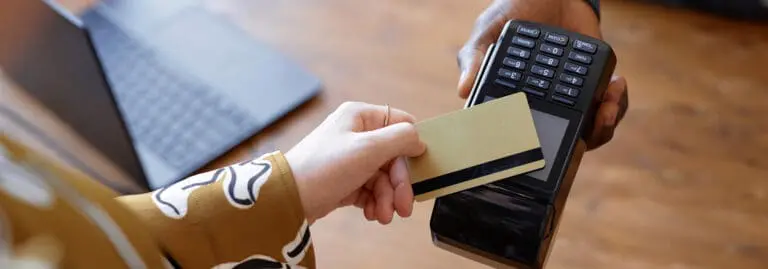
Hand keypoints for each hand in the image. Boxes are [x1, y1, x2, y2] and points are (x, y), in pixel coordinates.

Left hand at [285, 102, 425, 223]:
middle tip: (404, 206)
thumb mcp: (369, 148)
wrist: (288, 198)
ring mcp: (350, 159)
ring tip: (385, 215)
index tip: (419, 167)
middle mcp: (355, 135)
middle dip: (400, 184)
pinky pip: (370, 190)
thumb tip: (419, 139)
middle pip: (394, 157)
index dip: (412, 146)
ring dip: (388, 198)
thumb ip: (401, 139)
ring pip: (383, 177)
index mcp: (360, 117)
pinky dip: (375, 203)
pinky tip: (374, 213)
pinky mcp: (345, 181)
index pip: (400, 124)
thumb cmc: (323, 167)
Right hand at [457, 0, 628, 149]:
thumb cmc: (513, 12)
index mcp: (513, 103)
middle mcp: (541, 107)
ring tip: (608, 105)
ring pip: (589, 132)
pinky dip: (618, 104)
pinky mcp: (593, 87)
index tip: (548, 146)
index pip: (521, 137)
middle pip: (561, 143)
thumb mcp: (488, 31)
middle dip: (581, 140)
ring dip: (604, 125)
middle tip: (590, 124)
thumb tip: (463, 90)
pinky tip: (616, 87)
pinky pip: (610, 109)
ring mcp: (569, 100)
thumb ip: (475, 58)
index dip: (534, 150)